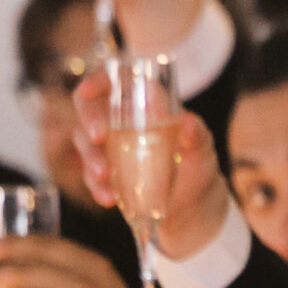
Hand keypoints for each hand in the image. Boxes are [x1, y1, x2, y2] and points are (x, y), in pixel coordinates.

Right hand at [70, 67, 229, 252]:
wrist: (194, 206)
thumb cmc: (198, 166)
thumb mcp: (202, 150)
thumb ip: (196, 134)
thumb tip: (187, 122)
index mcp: (143, 104)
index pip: (114, 81)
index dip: (97, 81)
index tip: (89, 91)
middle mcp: (121, 121)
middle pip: (89, 108)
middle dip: (88, 119)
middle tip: (97, 136)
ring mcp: (110, 149)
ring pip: (85, 143)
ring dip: (91, 157)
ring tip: (105, 174)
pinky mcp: (107, 176)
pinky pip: (91, 176)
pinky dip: (96, 186)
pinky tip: (107, 198)